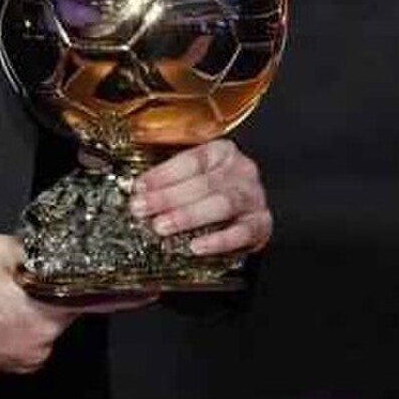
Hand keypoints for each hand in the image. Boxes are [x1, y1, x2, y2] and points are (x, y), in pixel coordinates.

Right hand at [0, 234, 155, 373]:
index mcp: (44, 304)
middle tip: (31, 283)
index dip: (125, 294)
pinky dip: (26, 327)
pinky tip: (4, 316)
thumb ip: (29, 246)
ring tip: (8, 299)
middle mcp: (45, 335)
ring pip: (50, 325)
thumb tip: (44, 245)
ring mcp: (34, 354)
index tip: (150, 291)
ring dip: (39, 311)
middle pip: (68, 309)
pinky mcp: (23, 364)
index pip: (97, 299)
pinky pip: (35, 341)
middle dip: (57, 293)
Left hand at [129, 139, 271, 255]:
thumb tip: (137, 192)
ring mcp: (254, 198)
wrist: (247, 210)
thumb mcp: (193, 177)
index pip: (190, 161)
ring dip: (188, 216)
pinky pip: (241, 233)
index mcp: (222, 153)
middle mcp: (241, 172)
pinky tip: (196, 246)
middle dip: (168, 197)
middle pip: (204, 183)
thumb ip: (169, 182)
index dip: (162, 174)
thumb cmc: (213, 190)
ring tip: (162, 226)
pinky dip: (217, 240)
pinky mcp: (261, 225)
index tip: (139, 188)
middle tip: (142, 209)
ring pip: (222, 204)